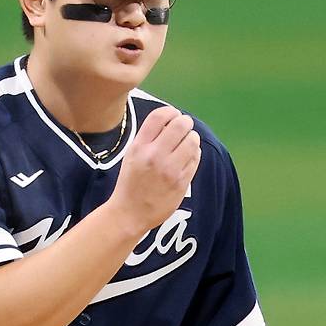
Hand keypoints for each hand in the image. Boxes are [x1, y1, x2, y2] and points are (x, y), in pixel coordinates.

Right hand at [110, 105, 200, 235]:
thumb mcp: (131, 155)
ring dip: (192, 138)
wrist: (130, 213)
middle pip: (181, 124)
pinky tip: (187, 158)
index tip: (174, 115)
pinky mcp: (181, 182)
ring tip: (186, 144)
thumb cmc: (130, 182)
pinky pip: (196, 158)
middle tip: (184, 128)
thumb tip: (170, 120)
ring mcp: (170, 169)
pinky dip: (194, 154)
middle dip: (185, 123)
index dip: (171, 111)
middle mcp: (155, 155)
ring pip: (192, 140)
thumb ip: (148, 138)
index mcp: (139, 147)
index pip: (160, 116)